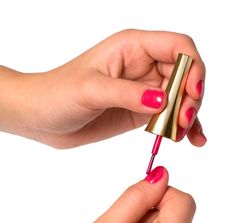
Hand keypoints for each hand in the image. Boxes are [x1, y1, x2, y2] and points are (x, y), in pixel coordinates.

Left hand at [0, 29, 205, 147]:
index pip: (178, 47)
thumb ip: (128, 94)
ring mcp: (144, 90)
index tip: (191, 93)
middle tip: (182, 122)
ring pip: (181, 97)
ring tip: (184, 137)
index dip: (192, 67)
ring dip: (189, 116)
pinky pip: (169, 115)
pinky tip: (192, 140)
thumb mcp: (91, 90)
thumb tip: (164, 101)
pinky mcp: (140, 111)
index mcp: (133, 47)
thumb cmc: (58, 93)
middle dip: (191, 97)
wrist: (43, 118)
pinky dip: (183, 127)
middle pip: (185, 74)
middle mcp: (143, 65)